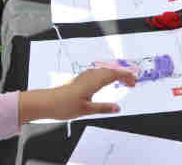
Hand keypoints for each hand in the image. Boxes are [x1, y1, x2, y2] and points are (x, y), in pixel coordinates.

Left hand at [21, 68, 136, 121]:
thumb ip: (104, 108)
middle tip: (132, 83)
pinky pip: (98, 72)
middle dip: (123, 75)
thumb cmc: (64, 105)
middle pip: (111, 71)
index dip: (126, 77)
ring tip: (123, 81)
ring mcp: (85, 76)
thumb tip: (117, 108)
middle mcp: (90, 75)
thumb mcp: (86, 110)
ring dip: (115, 74)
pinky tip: (106, 81)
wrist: (46, 102)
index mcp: (94, 81)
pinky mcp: (80, 79)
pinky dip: (107, 75)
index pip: (114, 75)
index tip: (134, 82)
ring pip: (104, 71)